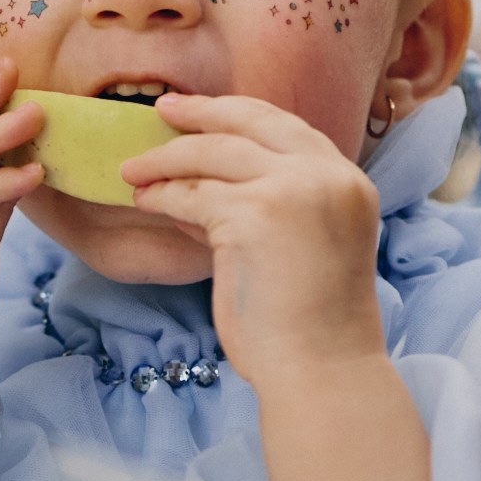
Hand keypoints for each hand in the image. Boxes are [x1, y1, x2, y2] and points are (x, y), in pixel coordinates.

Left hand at [122, 93, 385, 384]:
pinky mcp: (253, 217)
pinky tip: (144, 200)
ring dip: (167, 158)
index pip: (288, 128)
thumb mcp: (304, 248)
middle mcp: (326, 176)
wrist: (323, 371)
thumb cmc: (310, 326)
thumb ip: (269, 209)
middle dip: (201, 113)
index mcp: (348, 182)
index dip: (240, 115)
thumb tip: (200, 186)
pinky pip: (193, 195)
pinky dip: (163, 196)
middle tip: (162, 109)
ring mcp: (292, 191)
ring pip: (214, 154)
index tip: (203, 112)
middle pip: (253, 122)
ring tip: (132, 169)